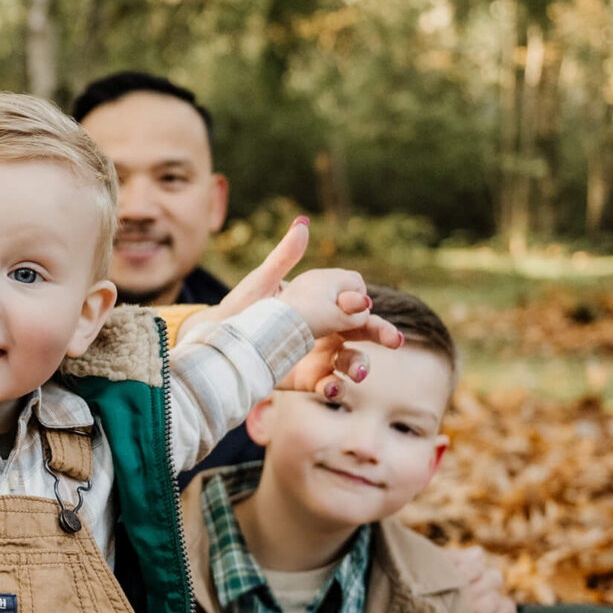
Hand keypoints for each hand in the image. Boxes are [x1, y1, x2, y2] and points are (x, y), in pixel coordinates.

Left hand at [174, 217, 402, 392]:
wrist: (217, 344)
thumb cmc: (240, 309)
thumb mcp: (262, 283)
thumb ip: (284, 258)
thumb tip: (302, 224)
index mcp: (321, 305)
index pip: (354, 303)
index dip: (361, 304)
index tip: (360, 305)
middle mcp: (326, 331)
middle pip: (363, 333)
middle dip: (381, 334)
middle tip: (395, 340)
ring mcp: (318, 356)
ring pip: (352, 362)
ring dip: (360, 366)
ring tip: (359, 373)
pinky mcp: (306, 379)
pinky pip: (327, 386)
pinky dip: (333, 389)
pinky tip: (330, 388)